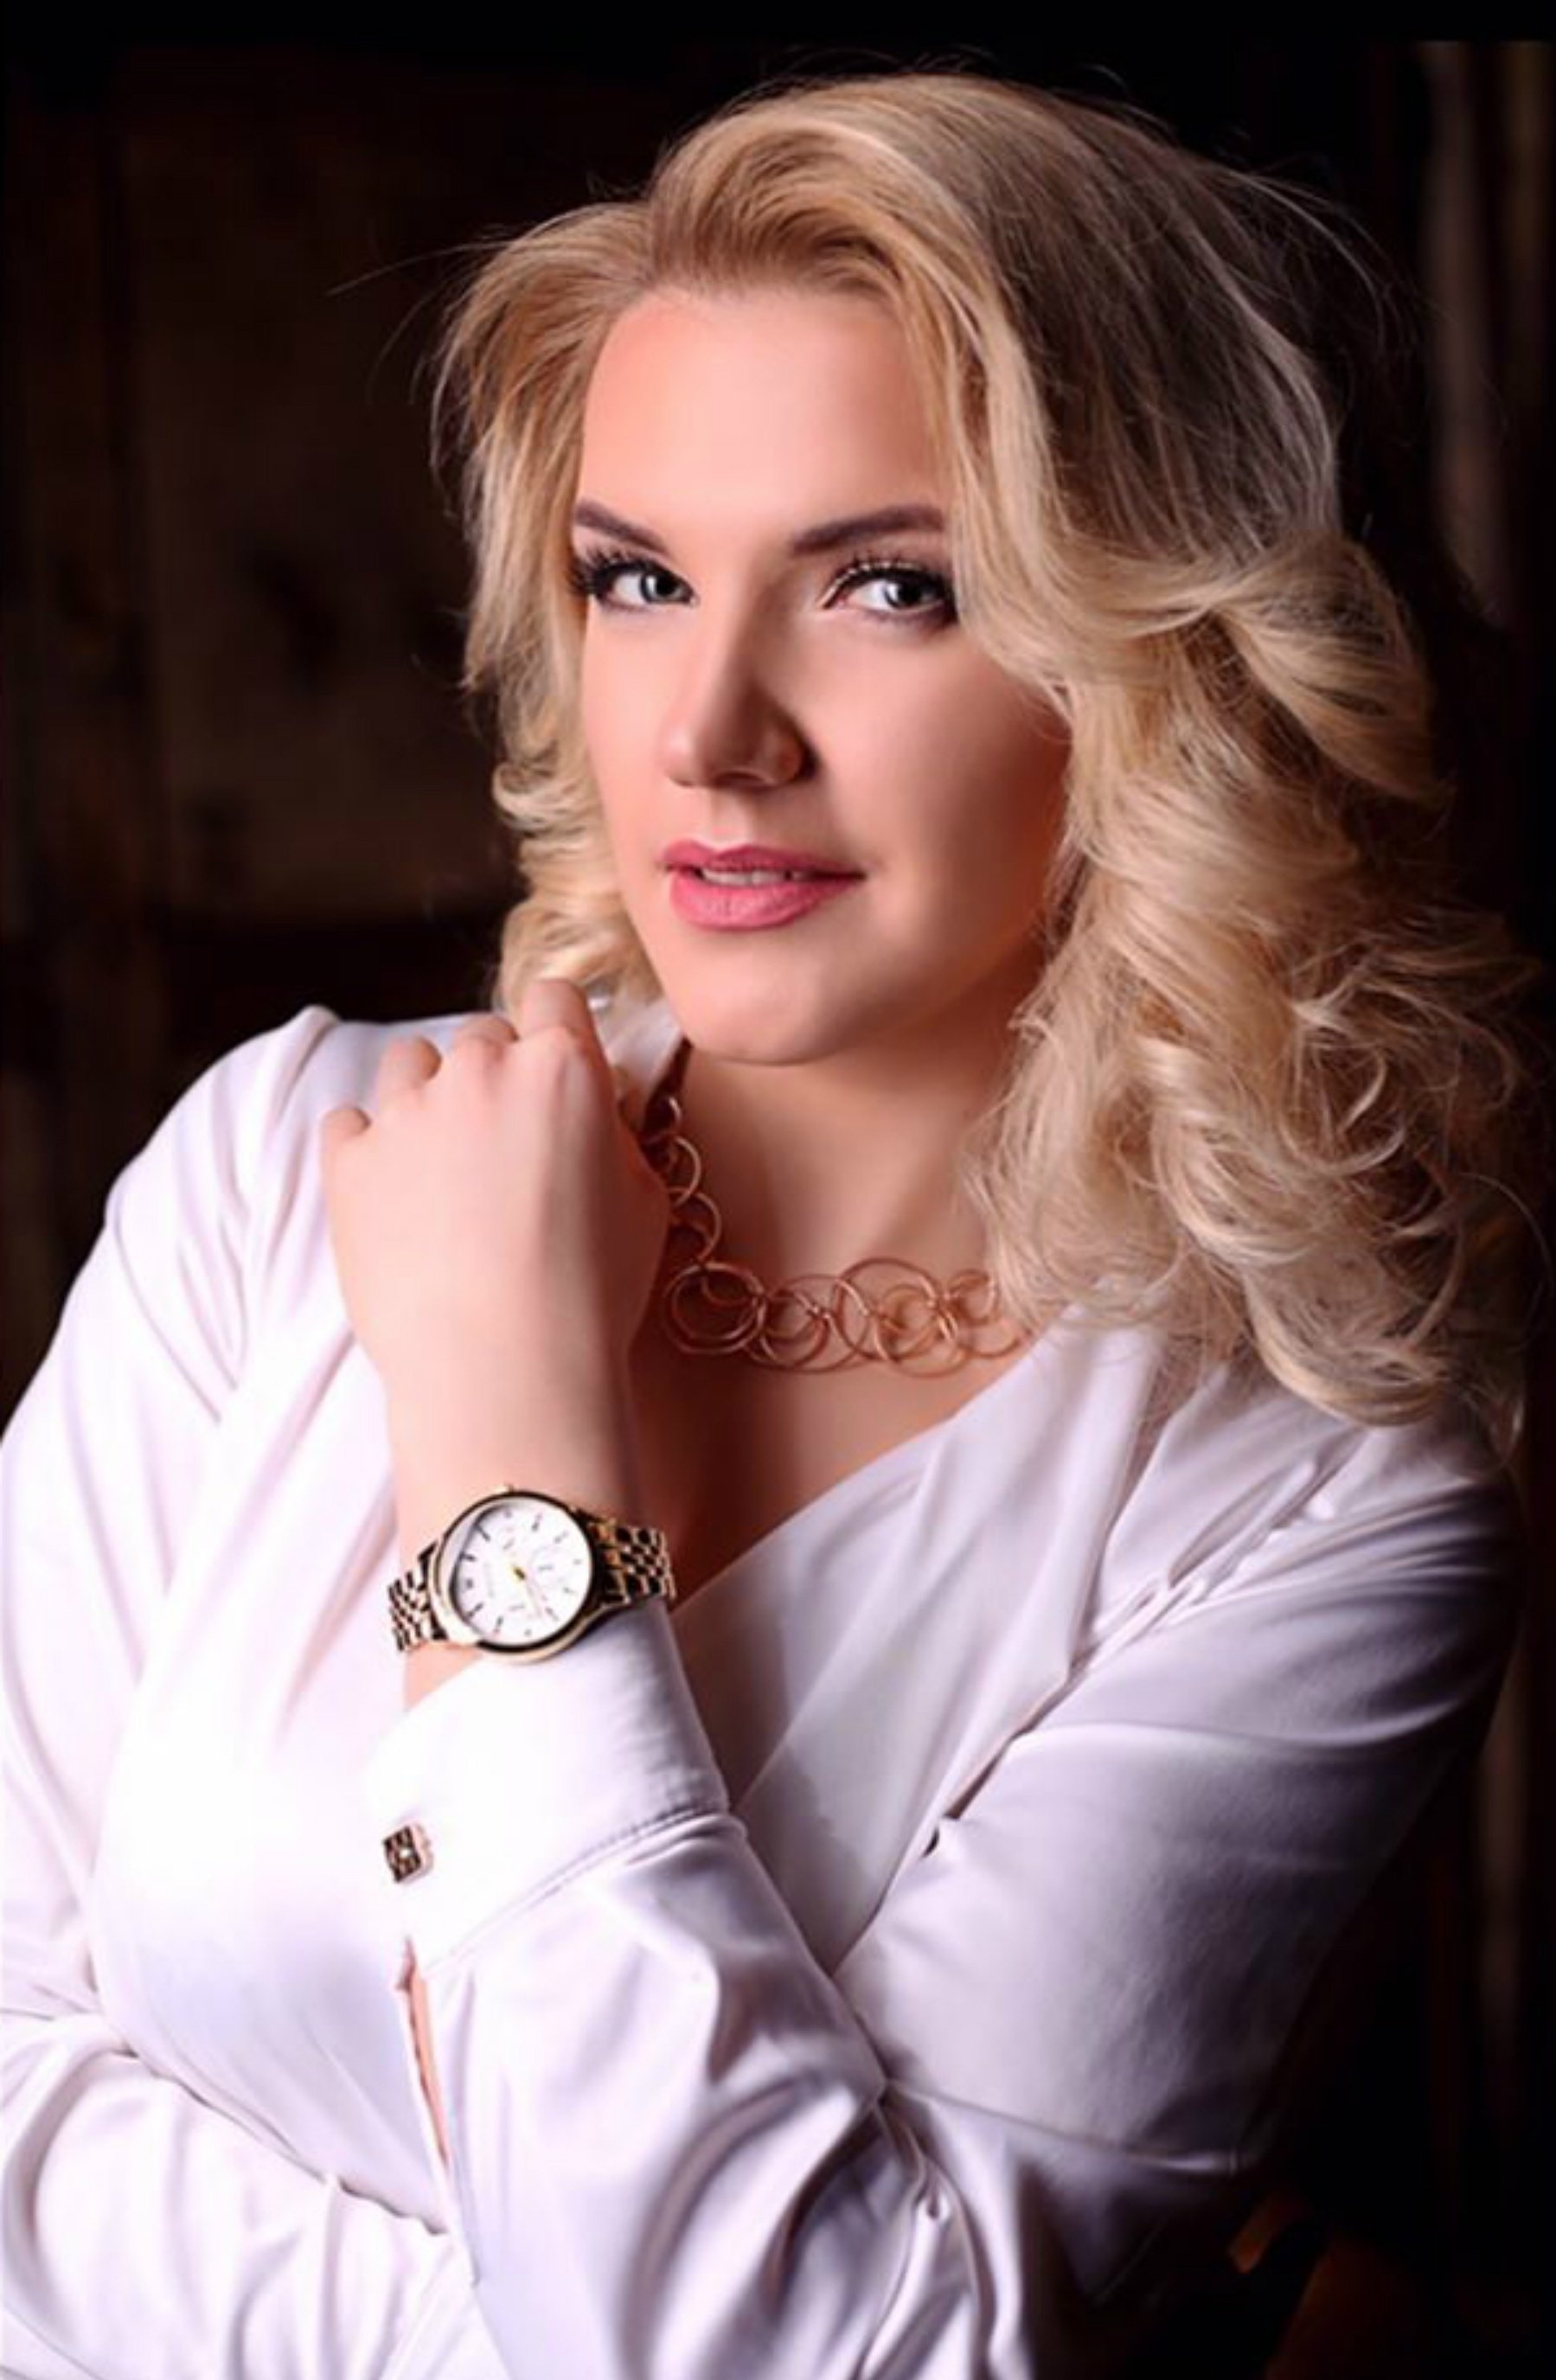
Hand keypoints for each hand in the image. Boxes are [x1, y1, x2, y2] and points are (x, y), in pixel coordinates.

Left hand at [318, 976, 671, 1415]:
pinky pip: (349, 1123)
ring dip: (429, 1097)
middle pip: (483, 1035)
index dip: (557, 1032)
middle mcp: (480, 1072)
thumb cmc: (591, 1296)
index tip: (557, 1072)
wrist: (503, 1372)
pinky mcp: (347, 1163)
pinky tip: (396, 1197)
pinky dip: (368, 1148)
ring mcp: (405, 1112)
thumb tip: (595, 1111)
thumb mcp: (645, 1202)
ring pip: (411, 1064)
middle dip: (496, 1076)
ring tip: (447, 1171)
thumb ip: (615, 1133)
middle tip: (509, 1148)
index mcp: (563, 1069)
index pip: (555, 997)